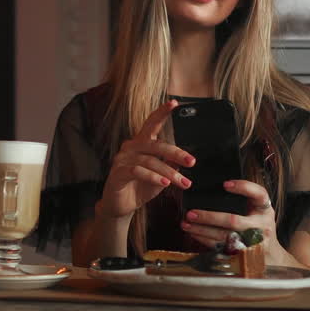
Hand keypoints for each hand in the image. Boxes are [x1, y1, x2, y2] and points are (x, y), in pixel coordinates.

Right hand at [95, 100, 196, 220]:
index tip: (175, 103)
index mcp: (140, 144)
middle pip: (156, 144)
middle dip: (176, 153)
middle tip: (192, 162)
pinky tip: (164, 184)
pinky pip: (137, 171)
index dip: (162, 113)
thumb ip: (170, 165)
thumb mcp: (160, 176)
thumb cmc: (140, 188)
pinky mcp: (117, 172)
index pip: (152, 124)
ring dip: (169, 172)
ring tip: (183, 183)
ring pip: (150, 160)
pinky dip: (153, 177)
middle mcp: (130, 147)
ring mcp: (122, 159)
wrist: (121, 207)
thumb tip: (185, 159)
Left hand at [180, 179, 279, 257]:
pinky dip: (204, 239)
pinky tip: (193, 232)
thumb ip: (244, 199)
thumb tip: (214, 188)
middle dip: (210, 217)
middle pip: (233, 221)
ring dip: (202, 230)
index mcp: (265, 209)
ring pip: (223, 236)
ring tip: (186, 223)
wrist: (270, 254)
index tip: (225, 184)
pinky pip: (220, 247)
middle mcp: (261, 225)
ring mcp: (252, 242)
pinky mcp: (243, 253)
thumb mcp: (258, 209)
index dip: (243, 188)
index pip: (258, 194)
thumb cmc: (258, 224)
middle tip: (191, 213)